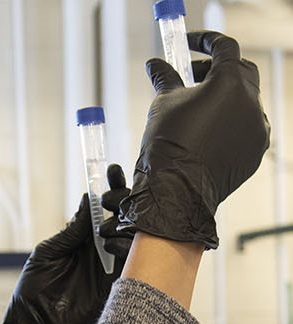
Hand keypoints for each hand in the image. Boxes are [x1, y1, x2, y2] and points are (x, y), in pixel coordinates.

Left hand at [0, 165, 132, 323]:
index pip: (102, 209)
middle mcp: (99, 250)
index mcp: (81, 239)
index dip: (111, 189)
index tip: (113, 171)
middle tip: (117, 196)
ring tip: (109, 225)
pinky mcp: (117, 286)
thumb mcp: (47, 254)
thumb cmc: (32, 292)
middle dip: (123, 202)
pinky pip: (132, 264)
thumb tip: (87, 199)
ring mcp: (110, 267)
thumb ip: (70, 230)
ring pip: (132, 238)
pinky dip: (129, 251)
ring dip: (126, 225)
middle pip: (123, 219)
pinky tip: (116, 244)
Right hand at [118, 30, 269, 249]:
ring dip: (223, 100)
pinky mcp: (255, 150)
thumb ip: (165, 79)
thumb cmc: (167, 148)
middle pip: (240, 71)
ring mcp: (257, 128)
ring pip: (244, 102)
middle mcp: (250, 102)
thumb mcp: (162, 106)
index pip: (224, 47)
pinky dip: (229, 124)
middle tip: (191, 78)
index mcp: (228, 83)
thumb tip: (156, 65)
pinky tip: (205, 136)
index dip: (204, 41)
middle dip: (215, 70)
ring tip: (195, 113)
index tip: (189, 43)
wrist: (176, 193)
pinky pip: (246, 128)